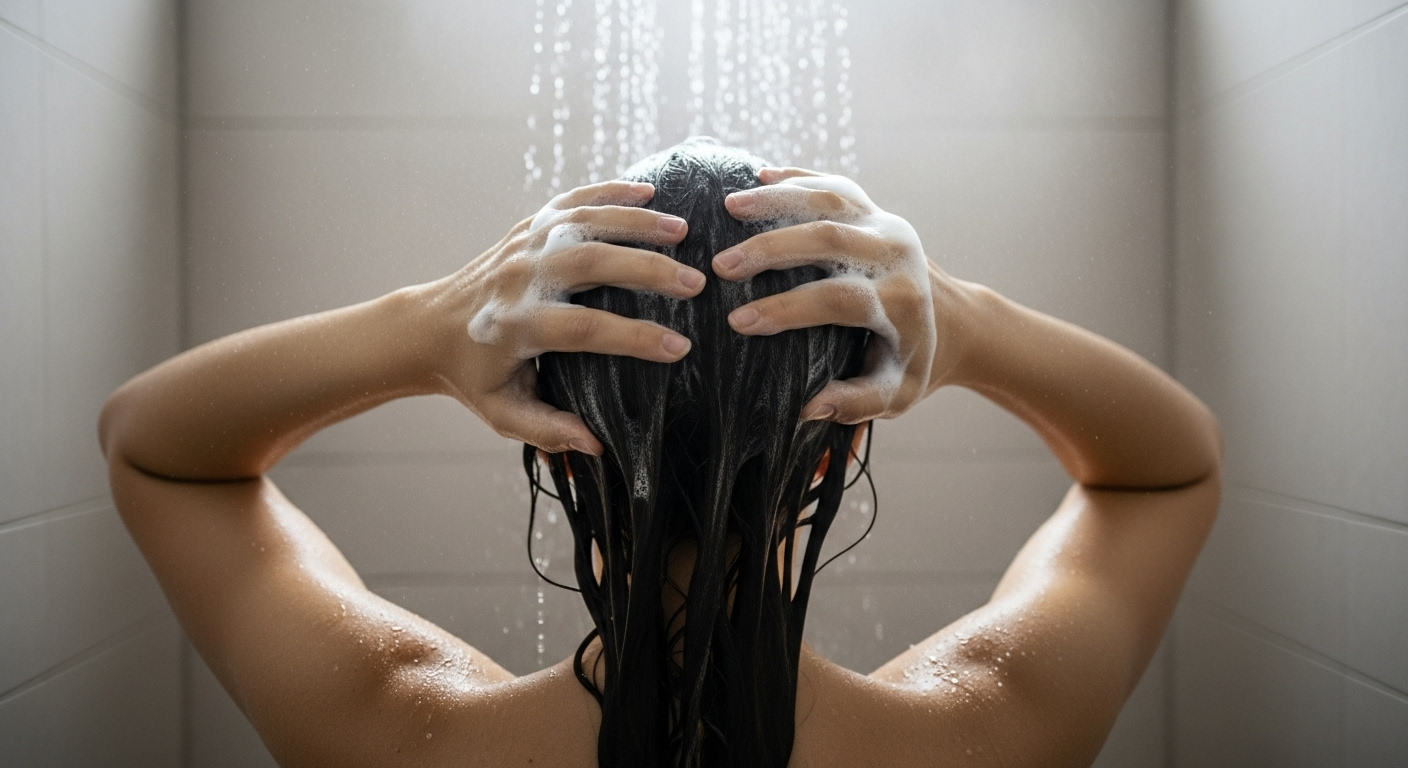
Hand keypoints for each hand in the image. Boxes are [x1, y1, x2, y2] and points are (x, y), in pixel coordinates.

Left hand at [414, 181, 704, 454]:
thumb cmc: (473, 374)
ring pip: (583, 223)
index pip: (583, 329)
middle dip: (645, 269)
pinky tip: (647, 192)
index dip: (633, 338)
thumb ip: (548, 430)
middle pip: (588, 263)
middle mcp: (519, 278)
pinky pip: (571, 201)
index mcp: (515, 325)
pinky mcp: (526, 227)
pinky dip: (609, 192)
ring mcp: (522, 245)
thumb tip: (597, 446)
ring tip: (684, 230)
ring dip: (636, 222)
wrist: (428, 327)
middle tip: (694, 282)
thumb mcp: (502, 412)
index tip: (678, 348)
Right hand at [713, 168, 940, 423]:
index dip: (786, 309)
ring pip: (830, 198)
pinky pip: (834, 184)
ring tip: (728, 206)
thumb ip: (856, 403)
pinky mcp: (875, 208)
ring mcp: (885, 223)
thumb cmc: (910, 361)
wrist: (954, 321)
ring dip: (777, 199)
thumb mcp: (896, 394)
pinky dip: (796, 178)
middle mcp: (896, 253)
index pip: (837, 299)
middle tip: (720, 266)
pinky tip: (757, 176)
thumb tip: (809, 407)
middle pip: (829, 238)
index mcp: (900, 300)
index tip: (738, 322)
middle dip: (770, 249)